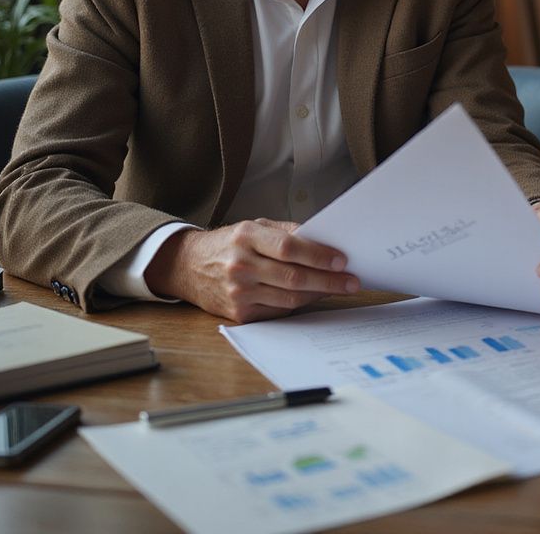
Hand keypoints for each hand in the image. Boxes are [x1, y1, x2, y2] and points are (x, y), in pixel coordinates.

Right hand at [144, 218, 359, 322]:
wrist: (188, 266)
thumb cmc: (230, 243)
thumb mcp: (254, 226)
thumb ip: (287, 231)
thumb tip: (324, 239)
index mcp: (246, 237)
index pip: (289, 247)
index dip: (318, 255)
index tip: (342, 260)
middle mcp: (241, 265)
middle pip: (293, 276)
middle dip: (328, 280)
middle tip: (352, 281)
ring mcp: (239, 292)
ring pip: (289, 297)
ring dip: (320, 294)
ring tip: (340, 288)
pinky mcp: (239, 313)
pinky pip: (279, 310)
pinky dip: (301, 303)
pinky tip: (316, 296)